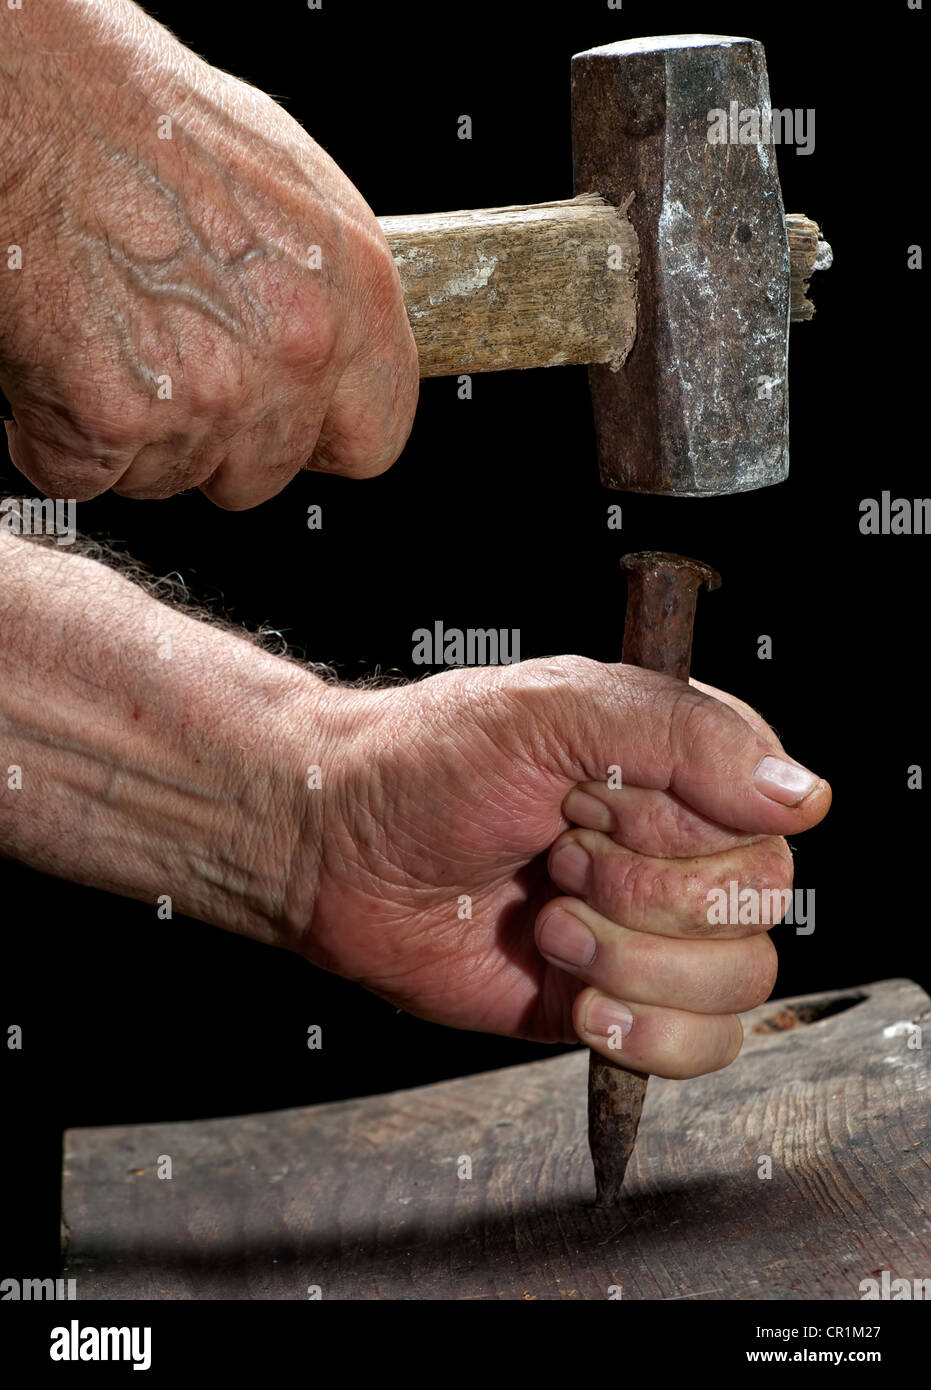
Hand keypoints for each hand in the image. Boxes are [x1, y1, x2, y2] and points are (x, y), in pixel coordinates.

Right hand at [0, 0, 417, 506]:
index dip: (318, 440)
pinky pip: (87, 477)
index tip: (290, 430)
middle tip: (165, 363)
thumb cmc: (142, 119)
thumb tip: (334, 354)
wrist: (30, 99)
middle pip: (263, 473)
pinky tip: (58, 365)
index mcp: (353, 295)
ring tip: (108, 339)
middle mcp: (294, 352)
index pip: (372, 439)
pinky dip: (56, 438)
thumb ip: (323, 296)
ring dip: (134, 437)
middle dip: (212, 439)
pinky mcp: (112, 417)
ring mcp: (207, 392)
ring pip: (173, 480)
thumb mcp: (288, 188)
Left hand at [287, 658, 830, 1078]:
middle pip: (758, 906)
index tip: (588, 802)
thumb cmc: (428, 763)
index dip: (677, 829)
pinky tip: (579, 997)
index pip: (768, 820)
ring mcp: (656, 931)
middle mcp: (683, 847)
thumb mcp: (551, 707)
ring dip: (631, 961)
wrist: (335, 850)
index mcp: (683, 765)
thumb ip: (681, 732)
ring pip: (740, 982)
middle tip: (556, 857)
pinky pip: (706, 1046)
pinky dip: (647, 1035)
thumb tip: (801, 796)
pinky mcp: (622, 1001)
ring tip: (549, 923)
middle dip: (640, 893)